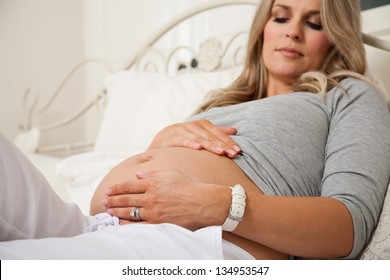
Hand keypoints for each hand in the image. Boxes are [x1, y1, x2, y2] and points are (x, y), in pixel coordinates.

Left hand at [103, 170, 230, 229]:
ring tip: (108, 211)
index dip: (116, 188)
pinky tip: (120, 223)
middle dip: (112, 200)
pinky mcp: (158, 223)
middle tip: (104, 201)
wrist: (204, 202)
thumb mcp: (171, 173)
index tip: (108, 190)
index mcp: (153, 182)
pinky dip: (127, 224)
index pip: (129, 185)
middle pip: (125, 199)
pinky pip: (138, 225)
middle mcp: (151, 197)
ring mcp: (153, 211)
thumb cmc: (190, 185)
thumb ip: (152, 174)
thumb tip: (138, 174)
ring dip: (116, 211)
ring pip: (129, 212)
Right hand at [148, 120, 240, 157]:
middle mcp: (193, 126)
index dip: (228, 141)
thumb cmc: (185, 136)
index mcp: (202, 124)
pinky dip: (190, 143)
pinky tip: (198, 148)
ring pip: (199, 138)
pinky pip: (183, 140)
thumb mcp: (201, 133)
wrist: (161, 139)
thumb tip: (234, 130)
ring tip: (221, 152)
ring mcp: (183, 131)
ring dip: (210, 145)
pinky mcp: (173, 137)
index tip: (238, 151)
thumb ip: (217, 132)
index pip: (218, 133)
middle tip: (233, 154)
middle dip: (223, 145)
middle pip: (211, 136)